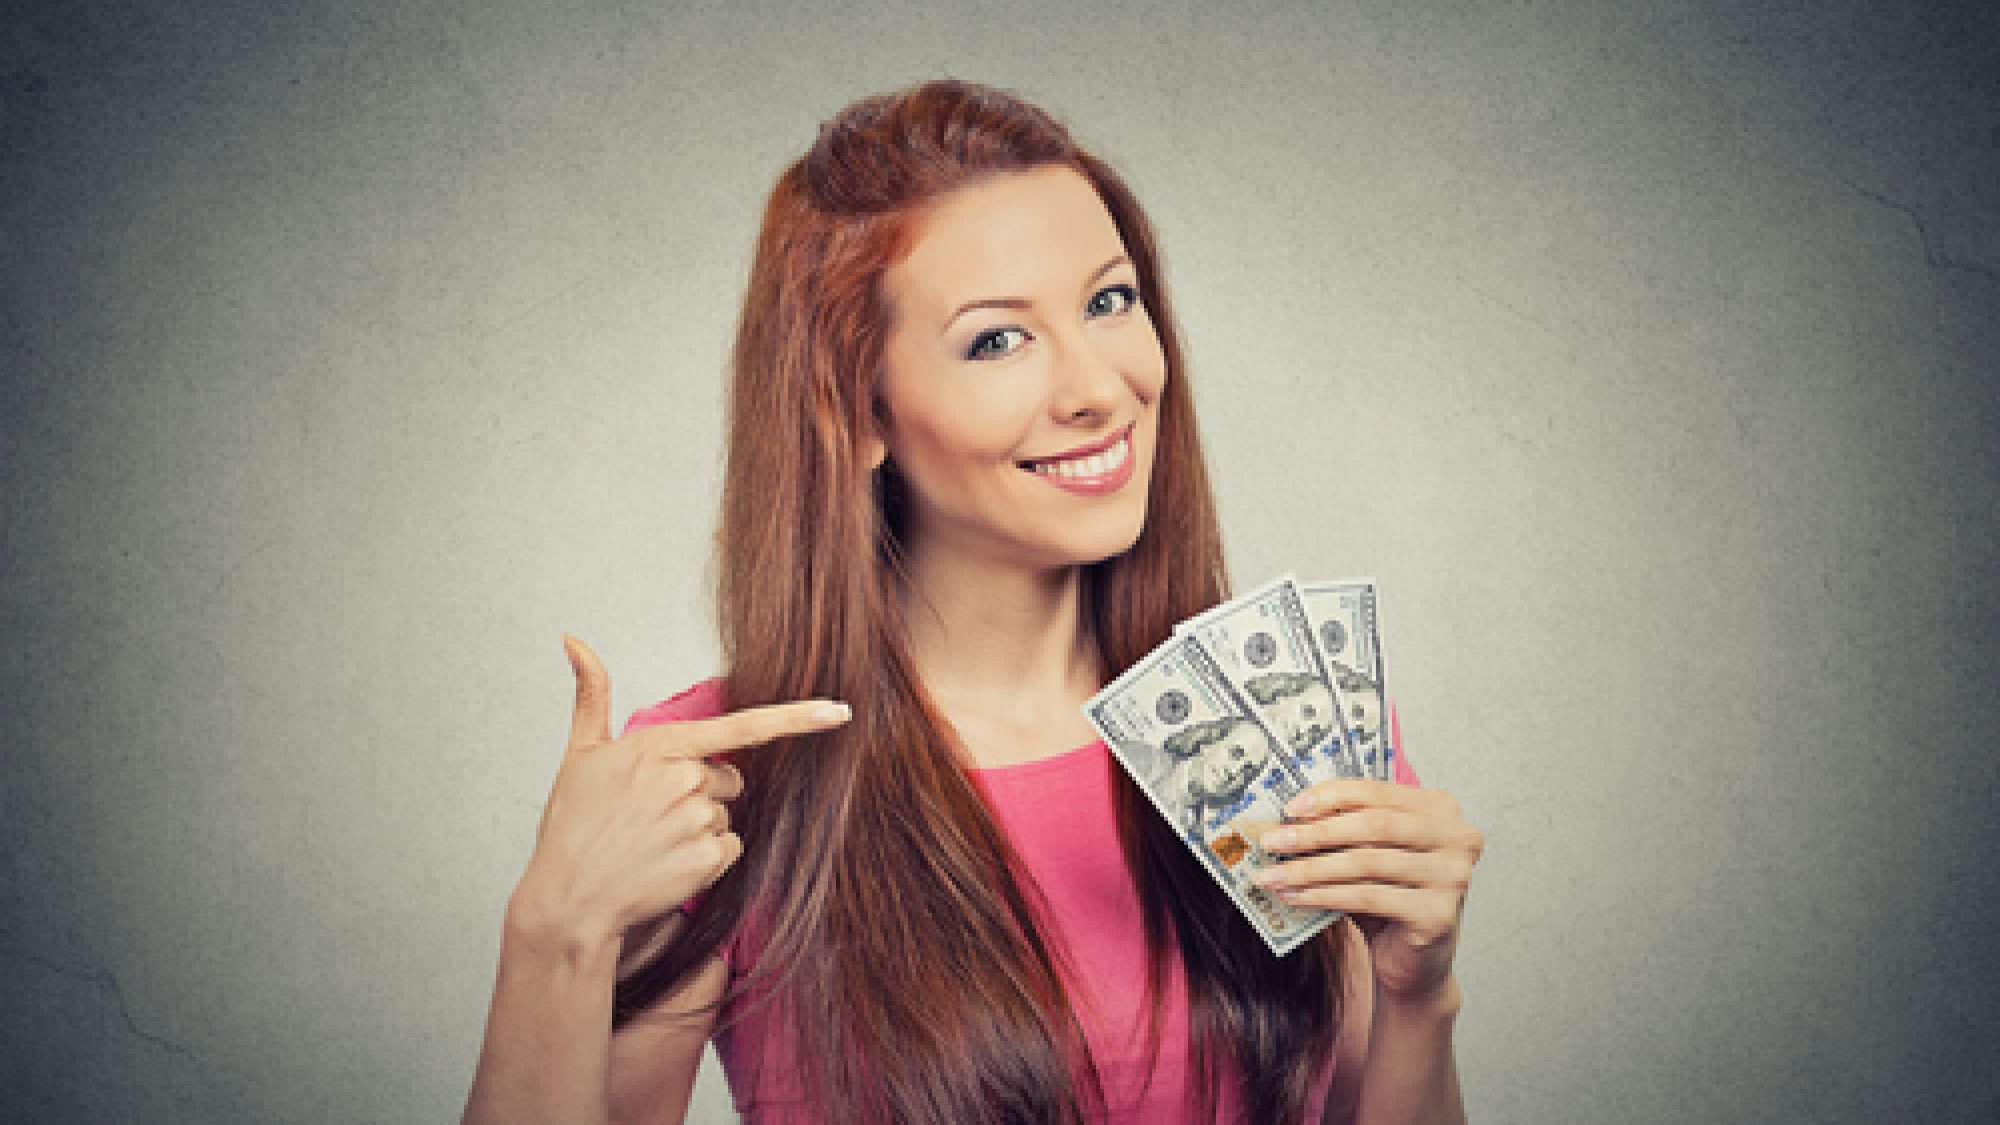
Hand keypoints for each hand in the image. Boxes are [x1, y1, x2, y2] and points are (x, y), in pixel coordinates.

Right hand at [511, 635, 850, 945]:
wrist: (567, 899)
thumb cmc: (572, 827)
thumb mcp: (579, 754)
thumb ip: (591, 693)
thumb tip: (573, 639)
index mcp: (659, 745)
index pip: (742, 726)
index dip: (798, 718)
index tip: (840, 711)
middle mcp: (685, 778)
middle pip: (728, 778)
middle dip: (701, 792)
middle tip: (653, 814)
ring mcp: (698, 820)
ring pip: (726, 815)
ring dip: (700, 828)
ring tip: (653, 841)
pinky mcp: (707, 860)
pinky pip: (729, 849)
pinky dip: (705, 860)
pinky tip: (668, 864)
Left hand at [1254, 780, 1482, 1001]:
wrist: (1413, 962)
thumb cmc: (1387, 898)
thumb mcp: (1367, 854)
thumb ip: (1344, 829)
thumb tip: (1288, 816)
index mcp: (1441, 808)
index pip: (1378, 792)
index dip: (1330, 796)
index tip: (1289, 808)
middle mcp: (1457, 837)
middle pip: (1373, 826)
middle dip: (1315, 833)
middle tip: (1272, 841)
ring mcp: (1453, 876)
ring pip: (1366, 863)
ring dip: (1311, 869)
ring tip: (1273, 875)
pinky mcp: (1438, 913)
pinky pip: (1369, 897)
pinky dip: (1325, 895)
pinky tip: (1295, 897)